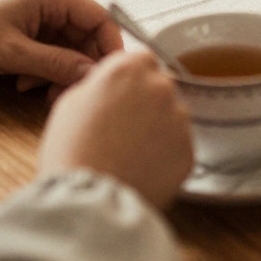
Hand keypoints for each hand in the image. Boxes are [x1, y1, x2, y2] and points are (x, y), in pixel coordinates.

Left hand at [0, 0, 122, 86]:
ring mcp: (39, 16)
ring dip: (59, 73)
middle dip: (79, 67)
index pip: (100, 18)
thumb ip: (58, 63)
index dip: (110, 48)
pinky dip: (45, 72)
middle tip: (66, 93)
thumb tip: (93, 75)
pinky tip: (24, 84)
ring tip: (36, 91)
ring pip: (70, 49)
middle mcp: (51, 0)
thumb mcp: (14, 53)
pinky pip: (52, 54)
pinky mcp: (28, 32)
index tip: (109, 76)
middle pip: (87, 37)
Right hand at [38, 51, 193, 208]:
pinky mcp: (189, 150)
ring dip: (158, 127)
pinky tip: (142, 168)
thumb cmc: (72, 151)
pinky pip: (178, 145)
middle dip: (146, 101)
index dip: (129, 79)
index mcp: (129, 69)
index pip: (141, 59)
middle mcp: (161, 88)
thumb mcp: (71, 102)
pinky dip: (165, 154)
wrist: (89, 201)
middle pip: (160, 86)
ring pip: (172, 116)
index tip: (120, 94)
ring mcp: (180, 119)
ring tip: (130, 153)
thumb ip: (100, 83)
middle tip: (123, 127)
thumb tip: (110, 84)